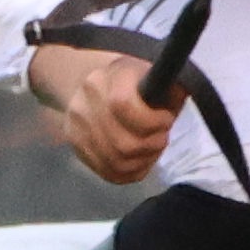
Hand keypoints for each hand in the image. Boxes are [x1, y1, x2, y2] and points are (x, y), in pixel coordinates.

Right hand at [29, 41, 176, 187]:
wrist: (99, 87)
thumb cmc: (139, 84)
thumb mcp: (157, 78)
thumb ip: (169, 91)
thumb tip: (173, 108)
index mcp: (107, 77)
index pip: (122, 104)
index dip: (151, 121)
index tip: (166, 120)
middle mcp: (84, 102)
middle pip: (122, 143)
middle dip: (151, 145)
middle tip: (162, 138)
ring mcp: (76, 126)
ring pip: (116, 162)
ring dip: (143, 161)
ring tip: (152, 149)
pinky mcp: (76, 146)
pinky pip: (107, 172)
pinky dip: (131, 172)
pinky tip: (141, 160)